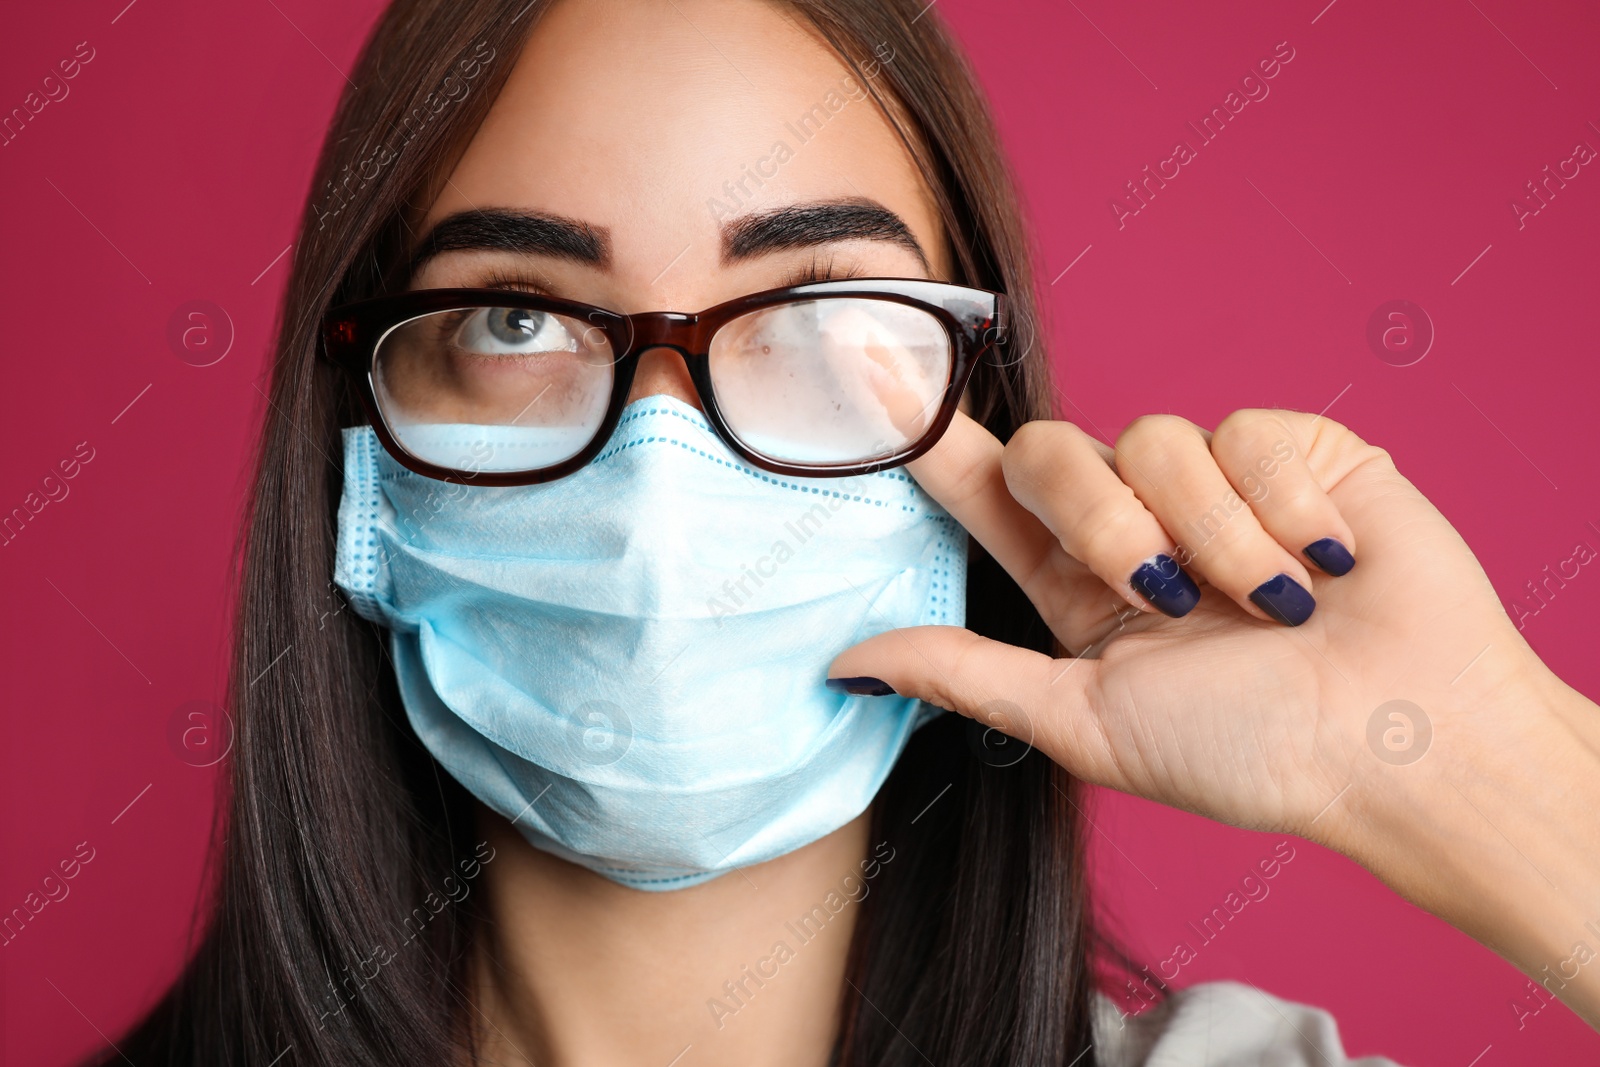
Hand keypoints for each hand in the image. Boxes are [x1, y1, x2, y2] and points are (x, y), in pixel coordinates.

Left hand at [829, 409, 1599, 1023]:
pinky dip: (1283, 512)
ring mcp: (1213, 481)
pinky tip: (1326, 565)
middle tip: (1162, 593)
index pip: (981, 490)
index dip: (921, 429)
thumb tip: (846, 662)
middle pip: (1053, 452)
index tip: (853, 363)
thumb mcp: (1088, 721)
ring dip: (1209, 537)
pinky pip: (1246, 434)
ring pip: (1153, 439)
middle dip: (1098, 520)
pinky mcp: (1291, 447)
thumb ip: (967, 677)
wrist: (1404, 737)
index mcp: (1077, 587)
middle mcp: (1135, 523)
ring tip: (1271, 605)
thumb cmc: (1253, 750)